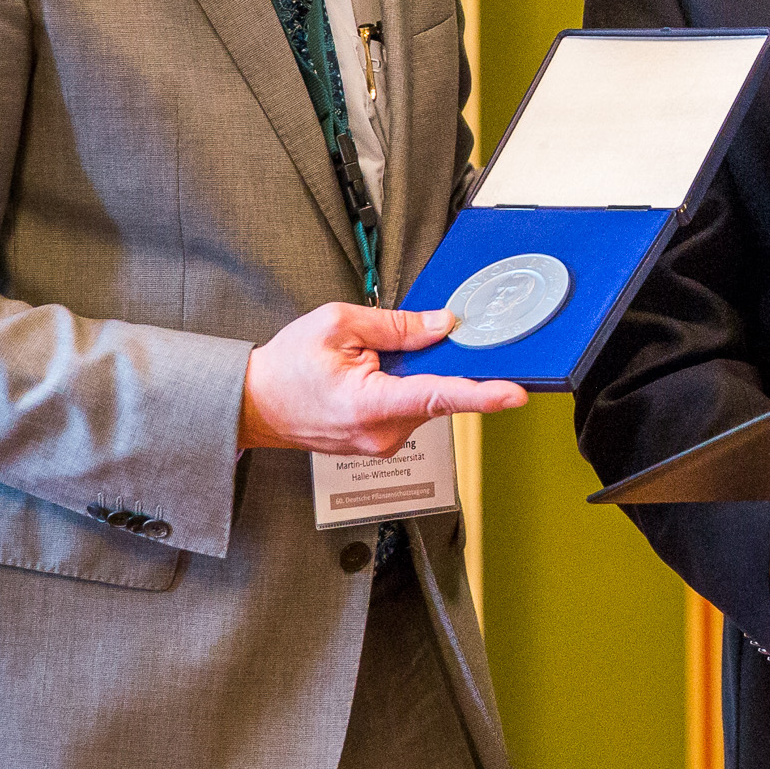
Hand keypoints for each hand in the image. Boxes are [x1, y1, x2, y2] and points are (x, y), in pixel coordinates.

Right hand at [238, 304, 526, 455]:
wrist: (255, 405)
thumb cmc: (287, 367)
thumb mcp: (337, 324)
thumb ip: (396, 325)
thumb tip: (441, 325)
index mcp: (369, 404)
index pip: (437, 396)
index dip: (481, 395)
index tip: (514, 394)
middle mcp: (381, 433)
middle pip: (436, 391)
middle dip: (428, 361)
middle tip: (390, 345)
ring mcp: (382, 443)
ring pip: (425, 400)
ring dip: (410, 375)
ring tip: (364, 364)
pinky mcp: (383, 443)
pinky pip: (410, 409)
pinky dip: (401, 388)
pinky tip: (369, 378)